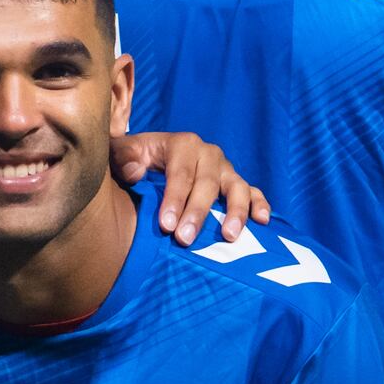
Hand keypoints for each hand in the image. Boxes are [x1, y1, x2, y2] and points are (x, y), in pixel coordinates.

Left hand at [113, 131, 268, 238]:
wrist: (149, 157)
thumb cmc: (132, 159)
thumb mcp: (121, 153)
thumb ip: (122, 158)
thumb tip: (135, 171)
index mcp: (182, 144)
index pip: (180, 173)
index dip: (174, 199)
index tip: (166, 225)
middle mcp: (208, 153)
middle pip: (208, 184)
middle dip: (197, 213)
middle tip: (185, 239)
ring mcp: (225, 168)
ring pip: (236, 187)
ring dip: (235, 211)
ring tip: (229, 236)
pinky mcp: (235, 182)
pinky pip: (252, 192)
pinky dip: (259, 204)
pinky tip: (262, 221)